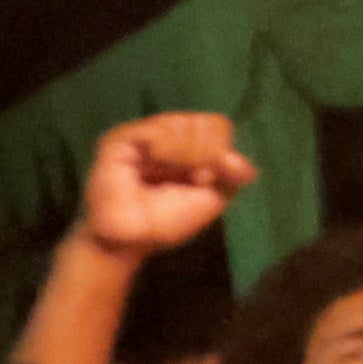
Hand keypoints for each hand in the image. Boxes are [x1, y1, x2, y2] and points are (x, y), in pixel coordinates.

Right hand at [72, 111, 257, 263]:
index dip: (220, 151)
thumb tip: (242, 163)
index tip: (205, 179)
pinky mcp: (121, 139)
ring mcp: (144, 135)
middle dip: (204, 154)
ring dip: (187, 154)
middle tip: (189, 179)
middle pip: (205, 123)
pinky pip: (158, 129)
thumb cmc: (167, 221)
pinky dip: (168, 147)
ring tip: (169, 176)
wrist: (131, 240)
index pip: (218, 126)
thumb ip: (232, 177)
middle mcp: (167, 135)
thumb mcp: (212, 199)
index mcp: (189, 145)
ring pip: (184, 123)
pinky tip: (158, 160)